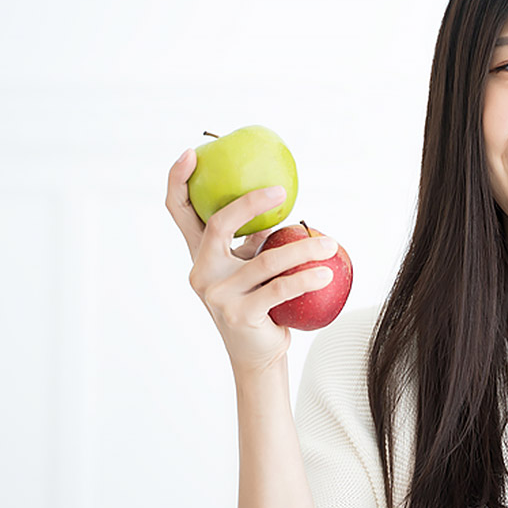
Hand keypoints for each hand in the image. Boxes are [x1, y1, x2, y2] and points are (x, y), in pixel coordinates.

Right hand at [166, 148, 338, 374]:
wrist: (257, 354)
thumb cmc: (259, 303)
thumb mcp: (252, 267)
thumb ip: (255, 239)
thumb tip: (280, 203)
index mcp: (200, 254)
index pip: (179, 211)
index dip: (178, 180)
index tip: (192, 153)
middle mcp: (202, 271)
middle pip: (218, 224)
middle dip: (248, 202)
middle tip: (282, 191)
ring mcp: (217, 294)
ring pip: (265, 260)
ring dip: (303, 249)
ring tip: (329, 243)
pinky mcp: (238, 314)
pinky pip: (280, 288)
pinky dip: (306, 277)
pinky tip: (327, 271)